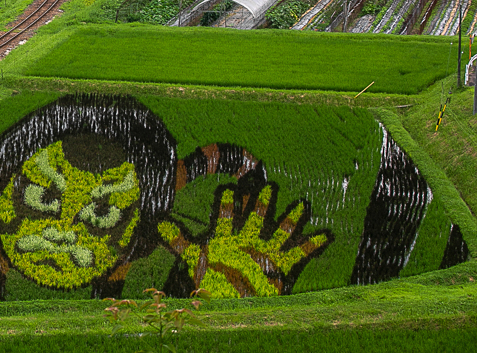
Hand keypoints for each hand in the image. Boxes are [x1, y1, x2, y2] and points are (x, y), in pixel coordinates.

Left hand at [158, 181, 329, 296]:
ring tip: (301, 203)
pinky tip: (325, 234)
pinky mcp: (279, 264)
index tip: (231, 188)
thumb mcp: (193, 258)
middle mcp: (248, 240)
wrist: (229, 302)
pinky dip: (312, 244)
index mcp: (227, 238)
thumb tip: (160, 224)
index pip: (228, 217)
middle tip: (267, 184)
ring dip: (289, 219)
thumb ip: (178, 241)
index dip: (230, 204)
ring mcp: (264, 251)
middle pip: (256, 218)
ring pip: (279, 230)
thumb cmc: (213, 279)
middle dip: (262, 202)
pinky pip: (299, 253)